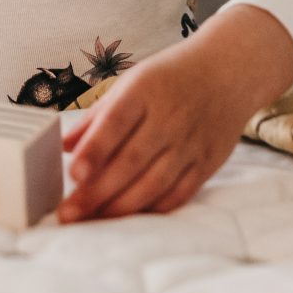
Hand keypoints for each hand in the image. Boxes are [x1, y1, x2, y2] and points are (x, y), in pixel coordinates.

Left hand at [56, 6, 292, 222]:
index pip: (116, 122)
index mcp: (145, 90)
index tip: (74, 173)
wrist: (229, 71)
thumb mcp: (131, 82)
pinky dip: (153, 209)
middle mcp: (169, 117)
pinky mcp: (207, 163)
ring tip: (92, 221)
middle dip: (97, 192)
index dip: (95, 150)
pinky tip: (129, 218)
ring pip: (154, 184)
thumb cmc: (170, 78)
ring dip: (120, 208)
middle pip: (131, 162)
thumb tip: (64, 145)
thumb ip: (97, 116)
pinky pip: (179, 194)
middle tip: (67, 214)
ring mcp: (190, 143)